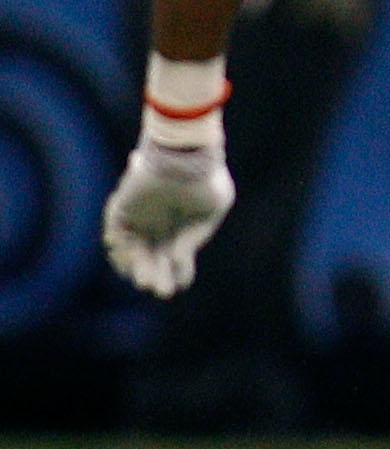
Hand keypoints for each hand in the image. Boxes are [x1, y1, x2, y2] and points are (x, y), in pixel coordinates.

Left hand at [103, 135, 234, 297]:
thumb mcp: (214, 208)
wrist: (183, 156)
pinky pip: (115, 236)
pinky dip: (120, 251)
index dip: (179, 271)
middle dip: (158, 276)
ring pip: (134, 252)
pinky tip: (129, 261)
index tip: (181, 284)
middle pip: (154, 257)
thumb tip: (176, 257)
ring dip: (138, 269)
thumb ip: (197, 235)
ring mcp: (139, 217)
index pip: (176, 255)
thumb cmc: (205, 178)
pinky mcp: (122, 209)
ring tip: (146, 283)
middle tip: (163, 292)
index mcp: (182, 224)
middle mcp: (159, 222)